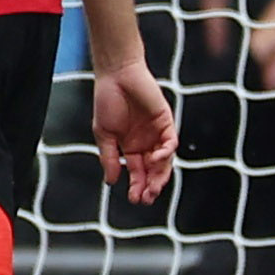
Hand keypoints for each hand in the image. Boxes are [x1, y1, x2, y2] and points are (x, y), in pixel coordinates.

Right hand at [98, 57, 178, 205]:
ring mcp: (157, 134)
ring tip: (153, 188)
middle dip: (150, 186)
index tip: (133, 198)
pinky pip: (170, 143)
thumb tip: (110, 181)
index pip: (136, 171)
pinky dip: (165, 153)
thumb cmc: (107, 100)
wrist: (117, 76)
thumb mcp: (103, 134)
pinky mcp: (167, 123)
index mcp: (129, 146)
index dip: (136, 185)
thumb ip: (108, 157)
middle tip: (145, 198)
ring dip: (160, 176)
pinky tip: (155, 158)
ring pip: (164, 161)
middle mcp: (145, 142)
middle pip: (153, 170)